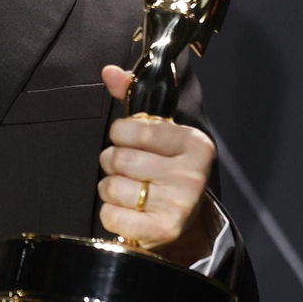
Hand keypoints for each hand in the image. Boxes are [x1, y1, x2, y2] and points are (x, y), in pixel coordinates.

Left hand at [96, 65, 214, 260]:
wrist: (184, 221)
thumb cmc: (164, 168)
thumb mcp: (156, 131)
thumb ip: (132, 98)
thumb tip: (108, 71)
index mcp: (194, 143)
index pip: (134, 128)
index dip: (119, 133)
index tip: (126, 139)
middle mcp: (192, 174)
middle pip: (120, 158)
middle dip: (112, 162)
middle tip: (126, 168)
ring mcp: (180, 204)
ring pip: (112, 186)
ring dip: (110, 188)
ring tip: (129, 190)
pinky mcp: (164, 230)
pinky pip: (111, 215)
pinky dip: (110, 212)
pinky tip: (128, 211)